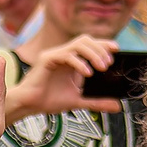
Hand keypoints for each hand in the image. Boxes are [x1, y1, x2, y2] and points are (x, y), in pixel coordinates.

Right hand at [6, 36, 123, 119]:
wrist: (29, 105)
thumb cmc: (49, 100)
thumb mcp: (79, 101)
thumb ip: (97, 101)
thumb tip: (117, 106)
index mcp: (71, 60)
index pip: (90, 45)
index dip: (103, 44)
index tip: (117, 49)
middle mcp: (64, 54)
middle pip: (86, 40)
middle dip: (100, 49)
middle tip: (109, 64)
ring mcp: (55, 55)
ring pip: (78, 44)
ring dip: (93, 53)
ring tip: (102, 67)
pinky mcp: (47, 59)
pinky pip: (66, 55)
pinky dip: (79, 62)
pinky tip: (87, 73)